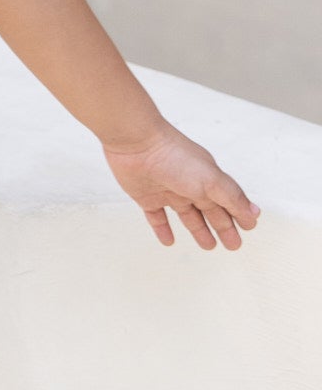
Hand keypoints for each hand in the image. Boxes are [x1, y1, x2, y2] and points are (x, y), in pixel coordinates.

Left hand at [101, 121, 261, 249]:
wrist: (135, 142)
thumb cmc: (175, 157)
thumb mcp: (211, 179)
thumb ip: (232, 197)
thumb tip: (255, 213)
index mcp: (207, 179)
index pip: (228, 201)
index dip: (239, 215)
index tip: (248, 228)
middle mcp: (190, 185)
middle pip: (211, 211)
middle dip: (224, 228)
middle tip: (233, 245)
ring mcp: (168, 191)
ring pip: (188, 216)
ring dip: (199, 230)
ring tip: (209, 246)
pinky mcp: (146, 196)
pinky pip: (156, 217)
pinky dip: (162, 230)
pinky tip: (169, 242)